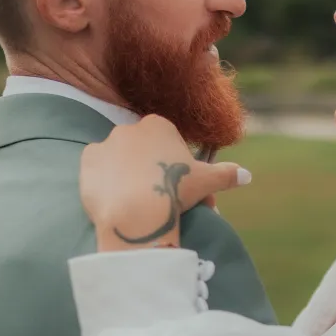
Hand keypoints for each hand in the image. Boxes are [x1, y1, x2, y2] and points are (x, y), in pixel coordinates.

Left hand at [79, 115, 250, 250]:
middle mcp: (131, 126)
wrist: (135, 211)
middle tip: (159, 199)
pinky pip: (98, 168)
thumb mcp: (206, 181)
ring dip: (128, 174)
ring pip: (121, 158)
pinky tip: (114, 197)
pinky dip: (105, 179)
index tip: (179, 189)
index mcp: (159, 125)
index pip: (168, 143)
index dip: (176, 167)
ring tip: (135, 202)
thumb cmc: (174, 191)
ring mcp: (107, 141)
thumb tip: (247, 175)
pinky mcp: (87, 159)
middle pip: (144, 150)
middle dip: (152, 170)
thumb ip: (226, 174)